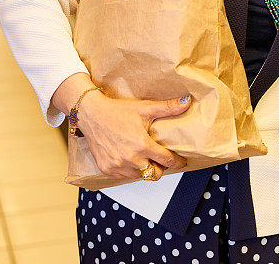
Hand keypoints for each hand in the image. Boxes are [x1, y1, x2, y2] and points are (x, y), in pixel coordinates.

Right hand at [53, 73, 190, 180]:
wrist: (91, 114)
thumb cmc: (118, 111)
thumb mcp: (145, 108)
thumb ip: (168, 107)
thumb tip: (187, 101)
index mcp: (142, 145)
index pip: (167, 161)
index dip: (177, 162)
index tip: (181, 161)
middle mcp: (130, 158)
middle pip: (154, 174)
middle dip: (160, 168)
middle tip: (160, 159)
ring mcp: (117, 165)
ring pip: (139, 176)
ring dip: (145, 169)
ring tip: (146, 158)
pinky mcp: (106, 169)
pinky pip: (124, 177)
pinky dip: (130, 171)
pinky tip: (131, 160)